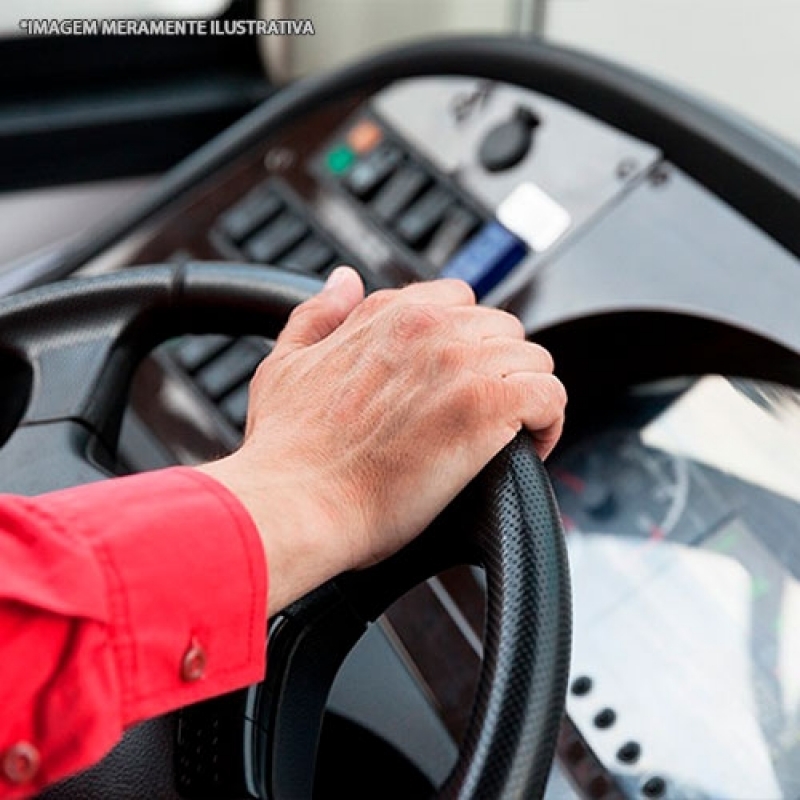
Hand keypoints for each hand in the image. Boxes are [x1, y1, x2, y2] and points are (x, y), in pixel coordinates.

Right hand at [198, 267, 565, 614]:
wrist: (297, 503)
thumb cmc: (287, 450)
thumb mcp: (284, 363)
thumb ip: (318, 314)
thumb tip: (343, 279)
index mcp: (389, 313)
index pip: (460, 302)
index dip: (466, 342)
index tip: (458, 379)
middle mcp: (430, 327)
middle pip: (503, 330)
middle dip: (498, 368)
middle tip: (481, 414)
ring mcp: (461, 363)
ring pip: (533, 360)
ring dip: (526, 395)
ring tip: (507, 434)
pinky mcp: (486, 406)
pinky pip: (550, 395)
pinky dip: (549, 421)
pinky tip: (530, 446)